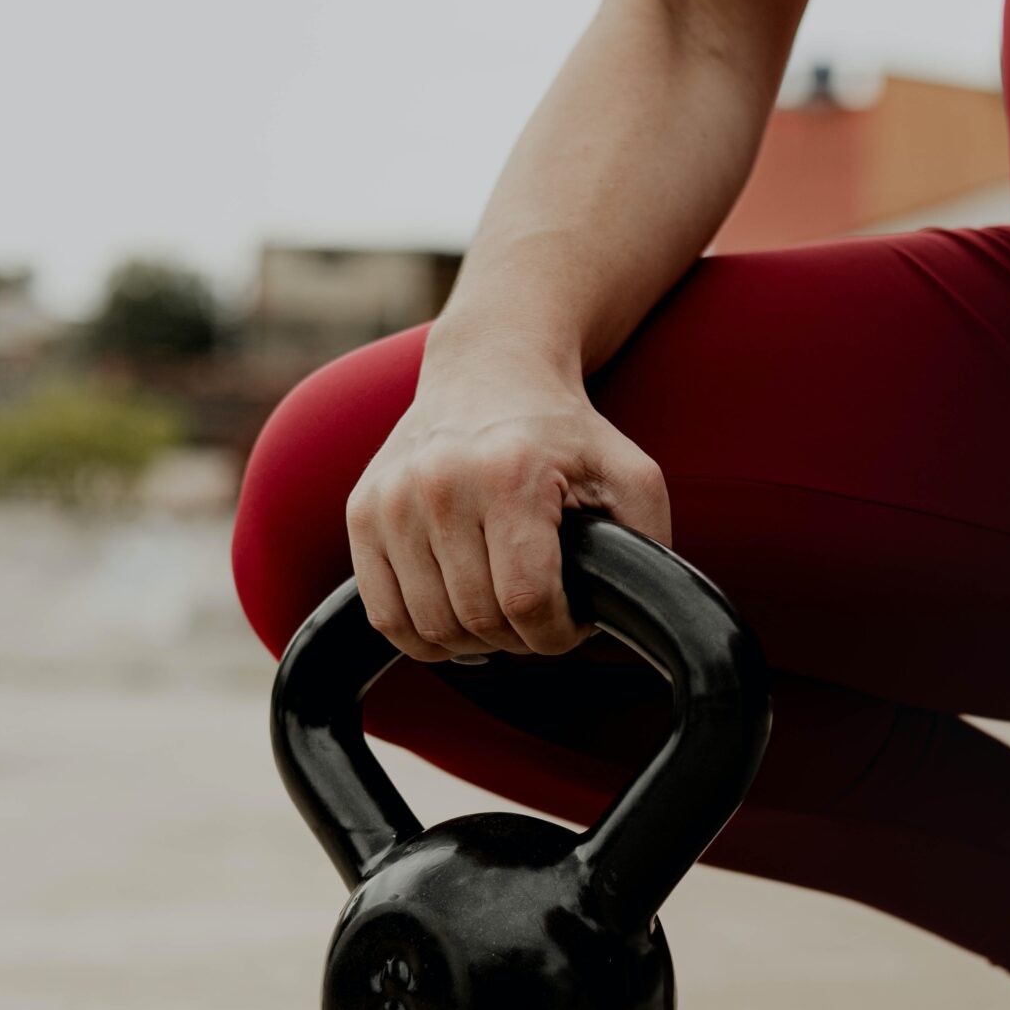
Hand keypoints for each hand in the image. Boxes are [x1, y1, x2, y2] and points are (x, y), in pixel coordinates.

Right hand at [345, 358, 672, 662]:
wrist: (488, 370)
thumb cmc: (562, 430)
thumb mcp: (628, 470)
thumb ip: (649, 538)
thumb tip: (635, 613)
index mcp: (509, 474)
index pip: (527, 602)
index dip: (558, 634)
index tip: (572, 620)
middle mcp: (440, 483)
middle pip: (478, 620)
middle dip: (520, 637)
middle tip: (540, 613)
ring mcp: (391, 499)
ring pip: (430, 628)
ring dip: (473, 640)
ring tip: (500, 610)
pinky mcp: (360, 513)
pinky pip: (384, 616)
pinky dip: (422, 635)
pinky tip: (455, 612)